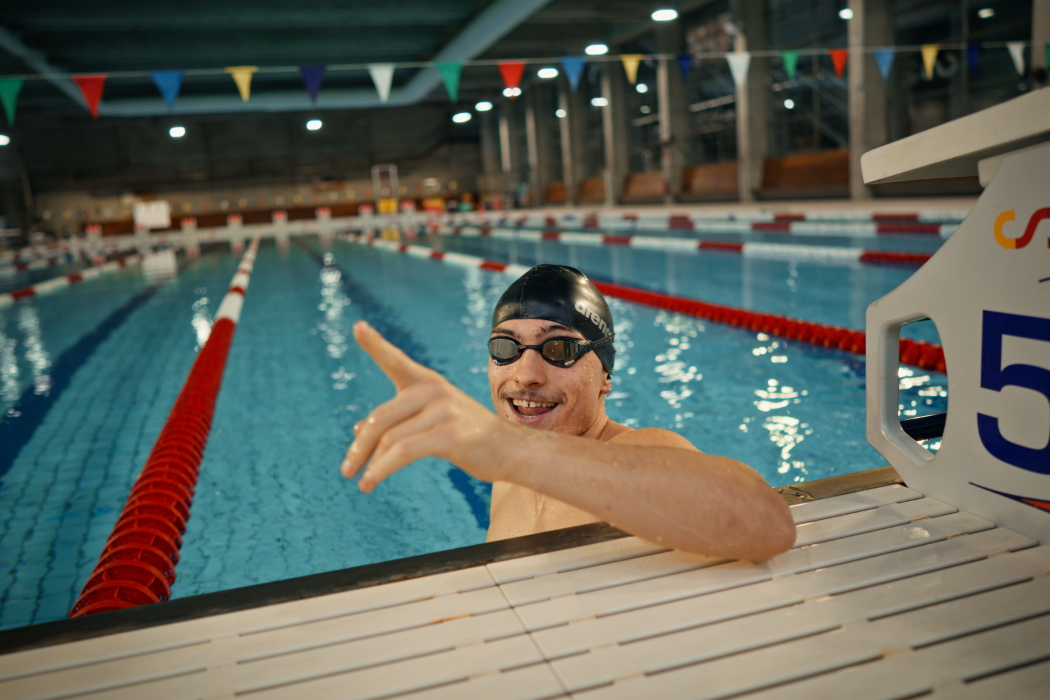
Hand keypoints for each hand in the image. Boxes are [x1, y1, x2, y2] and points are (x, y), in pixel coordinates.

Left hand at [341, 321, 509, 491]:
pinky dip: (381, 470)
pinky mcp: (449, 434)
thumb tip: (357, 431)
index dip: (375, 344)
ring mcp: (443, 410)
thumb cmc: (468, 438)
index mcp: (427, 383)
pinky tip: (369, 484)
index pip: (396, 361)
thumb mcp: (430, 424)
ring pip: (389, 439)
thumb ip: (397, 424)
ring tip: (360, 484)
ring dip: (369, 464)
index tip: (357, 326)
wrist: (510, 451)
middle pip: (380, 419)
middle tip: (345, 469)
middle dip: (359, 447)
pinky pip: (402, 452)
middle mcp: (433, 390)